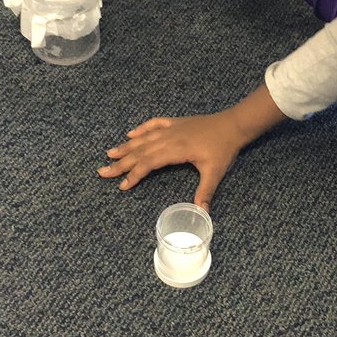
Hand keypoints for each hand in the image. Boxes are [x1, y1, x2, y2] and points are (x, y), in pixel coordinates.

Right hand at [99, 112, 247, 210]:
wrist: (233, 124)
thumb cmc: (224, 148)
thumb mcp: (215, 172)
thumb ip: (205, 192)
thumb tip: (202, 213)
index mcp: (176, 150)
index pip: (149, 163)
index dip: (135, 174)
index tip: (123, 185)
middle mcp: (169, 138)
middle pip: (140, 151)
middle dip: (121, 162)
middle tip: (103, 171)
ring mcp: (171, 129)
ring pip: (144, 138)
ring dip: (126, 146)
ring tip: (110, 154)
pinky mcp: (176, 123)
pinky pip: (154, 124)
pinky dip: (141, 129)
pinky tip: (131, 134)